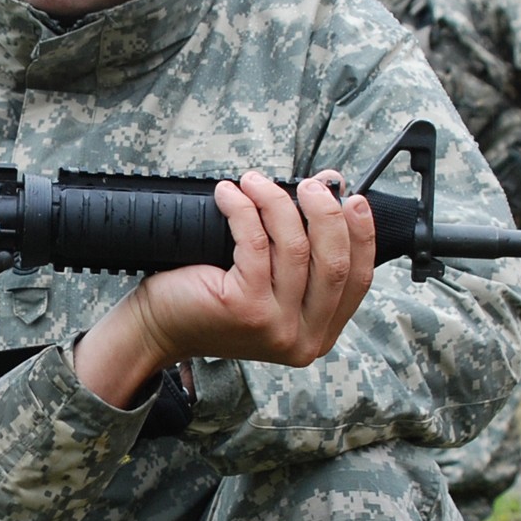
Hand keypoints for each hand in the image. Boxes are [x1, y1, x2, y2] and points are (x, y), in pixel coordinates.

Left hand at [74, 171, 375, 407]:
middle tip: (308, 185)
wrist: (159, 325)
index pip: (357, 280)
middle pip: (334, 263)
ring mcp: (276, 327)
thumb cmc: (213, 297)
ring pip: (295, 248)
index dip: (361, 234)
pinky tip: (230, 194)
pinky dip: (244, 210)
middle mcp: (304, 338)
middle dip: (325, 213)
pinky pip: (254, 243)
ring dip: (276, 203)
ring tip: (255, 182)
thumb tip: (331, 186)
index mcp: (320, 333)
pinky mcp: (245, 308)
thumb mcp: (271, 276)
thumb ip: (304, 243)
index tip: (353, 198)